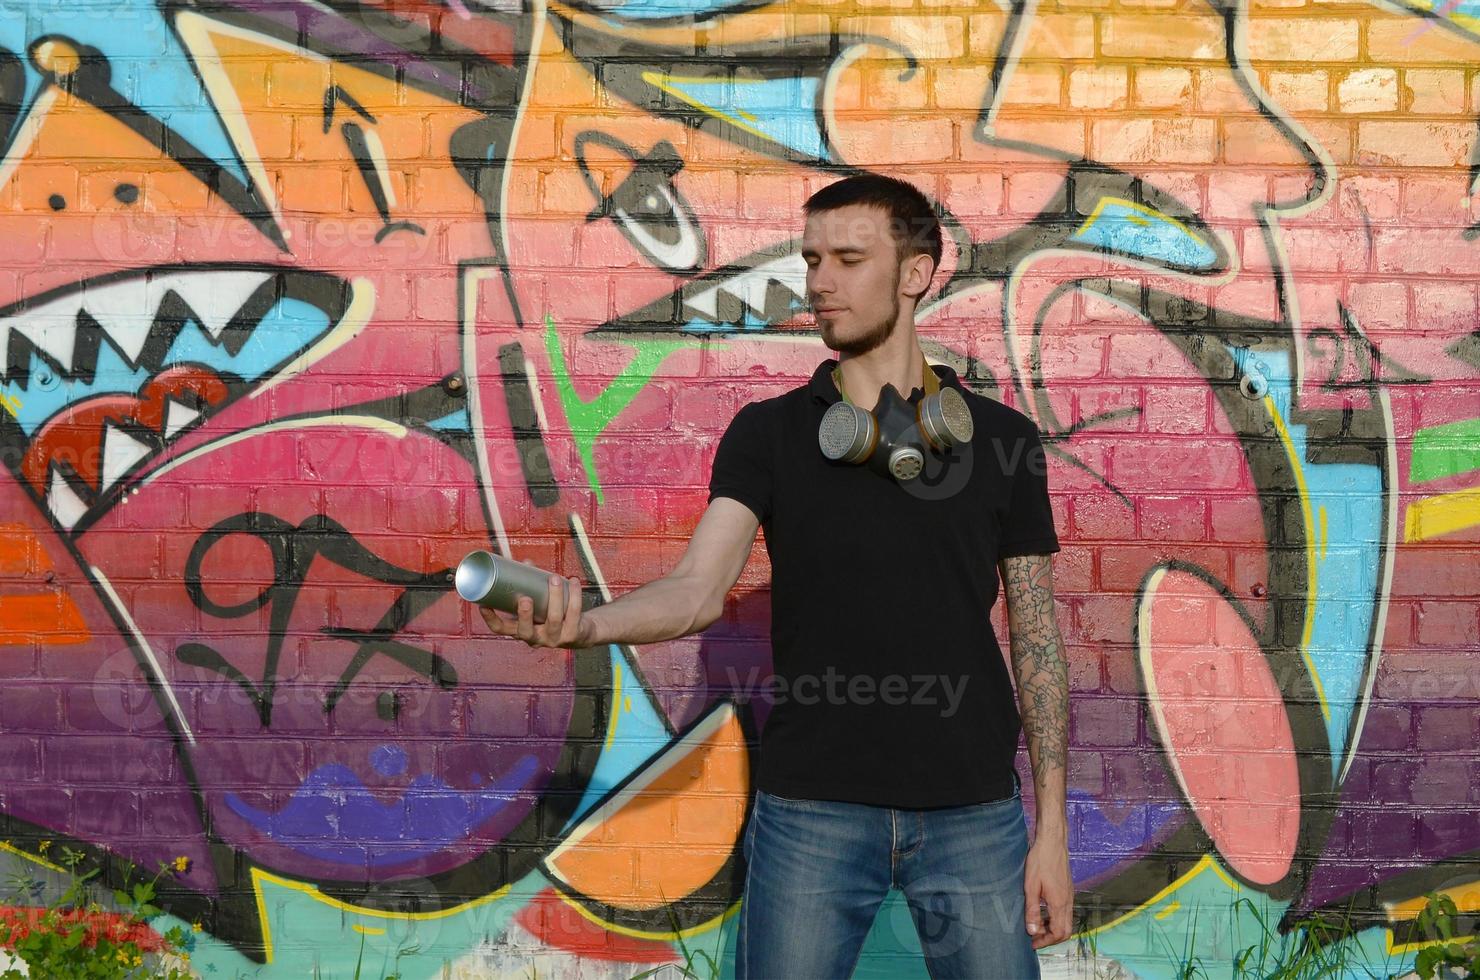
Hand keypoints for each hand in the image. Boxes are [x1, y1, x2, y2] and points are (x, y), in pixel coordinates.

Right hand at [478, 570, 588, 648]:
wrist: (582, 632)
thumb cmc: (552, 613)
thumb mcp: (538, 603)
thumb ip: (530, 585)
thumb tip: (525, 562)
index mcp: (521, 631)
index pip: (501, 630)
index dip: (491, 619)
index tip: (483, 605)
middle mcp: (536, 638)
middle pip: (526, 631)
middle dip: (524, 615)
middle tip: (525, 598)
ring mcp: (555, 638)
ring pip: (554, 619)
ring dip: (554, 596)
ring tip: (553, 578)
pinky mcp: (573, 634)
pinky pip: (574, 613)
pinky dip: (574, 594)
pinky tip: (573, 581)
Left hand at [1024, 833, 1072, 948]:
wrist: (1052, 842)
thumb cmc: (1040, 861)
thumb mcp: (1031, 886)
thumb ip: (1032, 910)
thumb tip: (1032, 931)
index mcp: (1060, 903)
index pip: (1057, 933)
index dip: (1045, 941)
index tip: (1032, 943)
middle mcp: (1068, 902)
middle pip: (1065, 931)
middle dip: (1050, 938)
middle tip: (1034, 938)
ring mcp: (1069, 895)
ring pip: (1066, 921)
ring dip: (1053, 928)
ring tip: (1036, 926)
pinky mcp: (1068, 889)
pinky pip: (1065, 912)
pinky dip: (1055, 918)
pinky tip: (1043, 912)